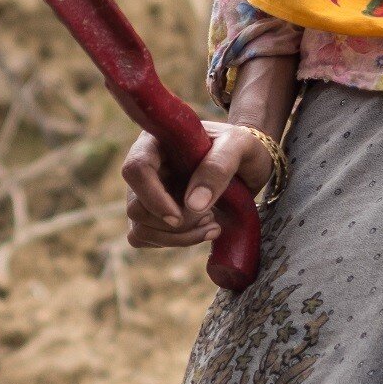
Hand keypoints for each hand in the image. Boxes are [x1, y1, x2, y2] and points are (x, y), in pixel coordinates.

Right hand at [122, 121, 272, 249]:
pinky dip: (176, 242)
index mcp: (157, 141)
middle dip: (175, 224)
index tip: (179, 217)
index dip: (153, 198)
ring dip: (178, 238)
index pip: (136, 170)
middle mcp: (146, 167)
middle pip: (136, 207)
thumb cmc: (242, 146)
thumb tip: (192, 205)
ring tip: (213, 224)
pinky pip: (148, 238)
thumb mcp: (238, 146)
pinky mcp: (153, 213)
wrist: (247, 162)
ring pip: (140, 229)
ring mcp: (146, 192)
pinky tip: (204, 230)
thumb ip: (217, 168)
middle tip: (211, 217)